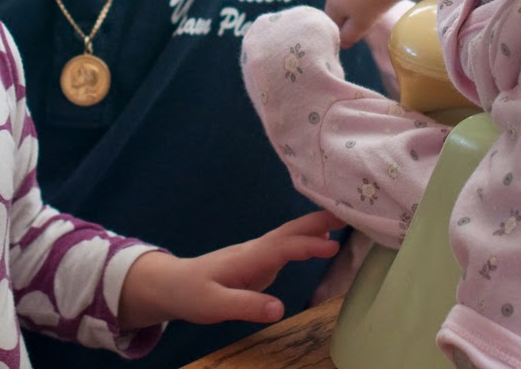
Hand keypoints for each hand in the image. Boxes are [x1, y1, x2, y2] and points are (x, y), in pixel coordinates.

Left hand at [117, 210, 342, 330]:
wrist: (172, 284)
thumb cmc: (191, 293)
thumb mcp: (214, 305)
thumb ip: (246, 305)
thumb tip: (280, 309)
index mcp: (248, 258)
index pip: (283, 247)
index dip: (308, 245)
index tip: (334, 244)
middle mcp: (256, 250)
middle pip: (291, 231)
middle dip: (318, 220)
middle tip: (349, 211)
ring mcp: (258, 254)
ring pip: (291, 235)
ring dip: (317, 225)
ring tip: (345, 219)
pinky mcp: (259, 261)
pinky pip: (289, 245)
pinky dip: (308, 238)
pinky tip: (323, 239)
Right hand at [323, 0, 401, 48]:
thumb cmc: (374, 3)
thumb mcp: (362, 25)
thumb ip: (349, 36)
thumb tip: (342, 44)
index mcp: (331, 1)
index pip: (333, 19)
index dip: (345, 26)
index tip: (360, 27)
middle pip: (339, 2)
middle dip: (350, 8)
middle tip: (369, 13)